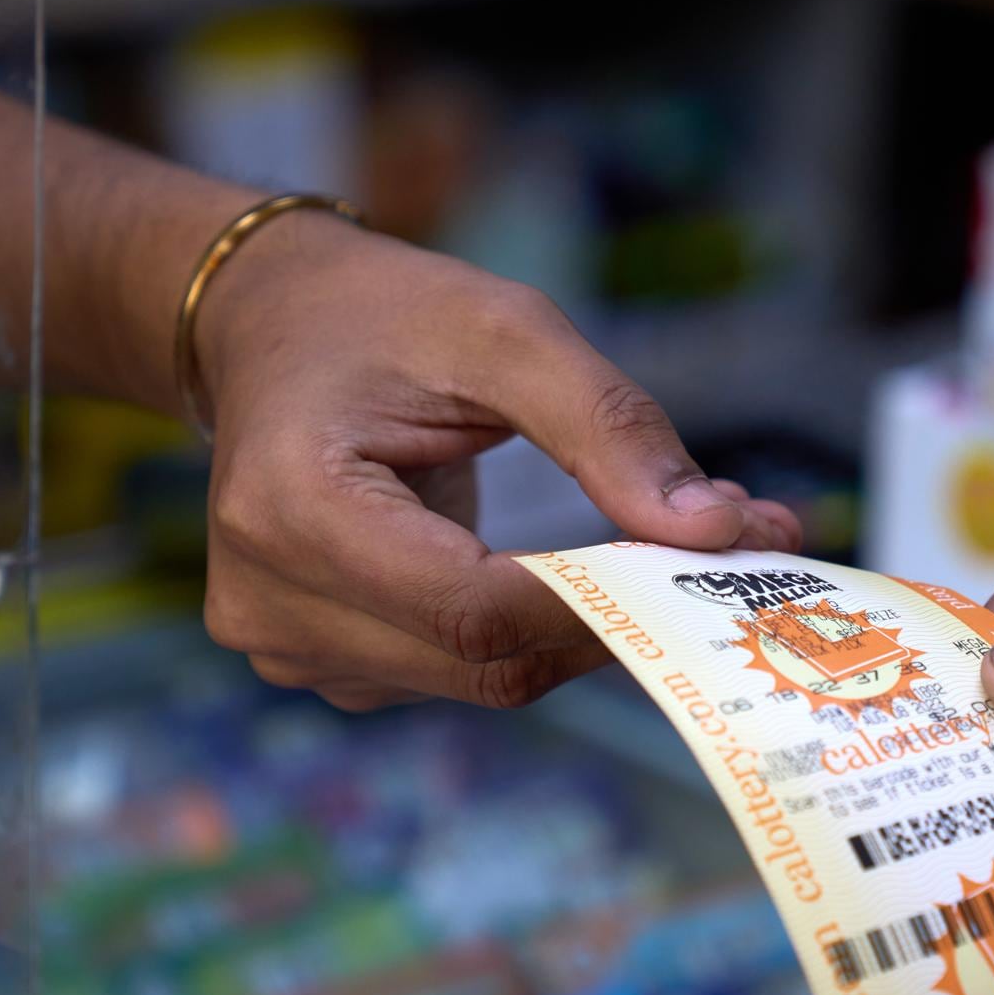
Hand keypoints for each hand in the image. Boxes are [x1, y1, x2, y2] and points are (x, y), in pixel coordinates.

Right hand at [190, 218, 799, 710]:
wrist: (270, 327)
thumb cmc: (384, 316)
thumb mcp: (507, 333)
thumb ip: (614, 431)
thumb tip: (720, 532)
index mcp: (291, 508)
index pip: (474, 607)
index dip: (601, 602)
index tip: (710, 563)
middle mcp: (269, 599)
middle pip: (485, 659)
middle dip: (616, 617)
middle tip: (724, 560)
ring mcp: (286, 644)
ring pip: (483, 678)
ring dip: (584, 629)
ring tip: (650, 553)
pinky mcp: (320, 660)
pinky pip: (458, 672)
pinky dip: (534, 632)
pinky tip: (572, 574)